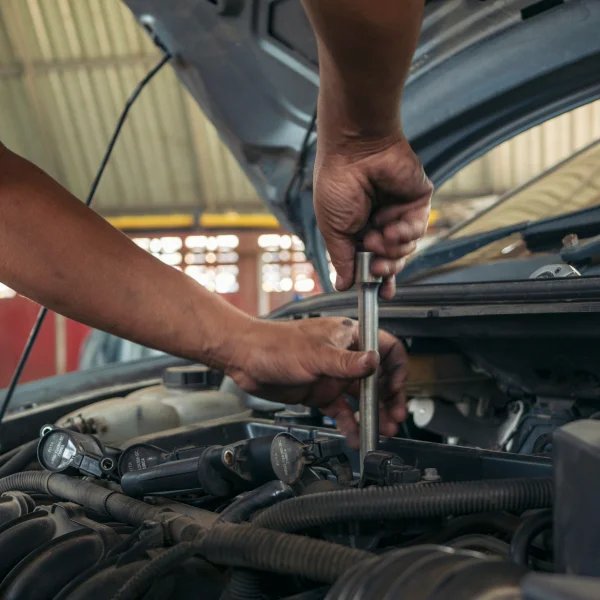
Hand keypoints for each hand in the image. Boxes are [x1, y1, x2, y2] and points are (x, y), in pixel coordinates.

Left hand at [227, 317, 407, 447]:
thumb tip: (374, 362)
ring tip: (381, 430)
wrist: (245, 358)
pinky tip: (354, 436)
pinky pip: (342, 411)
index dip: (396, 368)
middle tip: (395, 417)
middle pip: (378, 378)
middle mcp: (345, 356)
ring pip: (362, 398)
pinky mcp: (320, 392)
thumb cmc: (275, 344)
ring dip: (373, 414)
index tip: (395, 388)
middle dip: (389, 398)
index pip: (386, 348)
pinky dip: (350, 424)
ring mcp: (333, 375)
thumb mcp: (315, 354)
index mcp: (349, 337)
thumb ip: (346, 362)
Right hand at [313, 131, 432, 298]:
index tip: (380, 295)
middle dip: (386, 269)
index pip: (371, 262)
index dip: (377, 281)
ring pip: (407, 248)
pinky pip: (417, 228)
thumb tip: (342, 285)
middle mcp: (380, 224)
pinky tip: (390, 224)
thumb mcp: (332, 229)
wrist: (355, 151)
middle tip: (376, 267)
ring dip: (392, 248)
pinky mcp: (417, 201)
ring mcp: (399, 213)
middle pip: (392, 261)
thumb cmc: (337, 184)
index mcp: (357, 231)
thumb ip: (341, 259)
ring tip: (377, 234)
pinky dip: (405, 231)